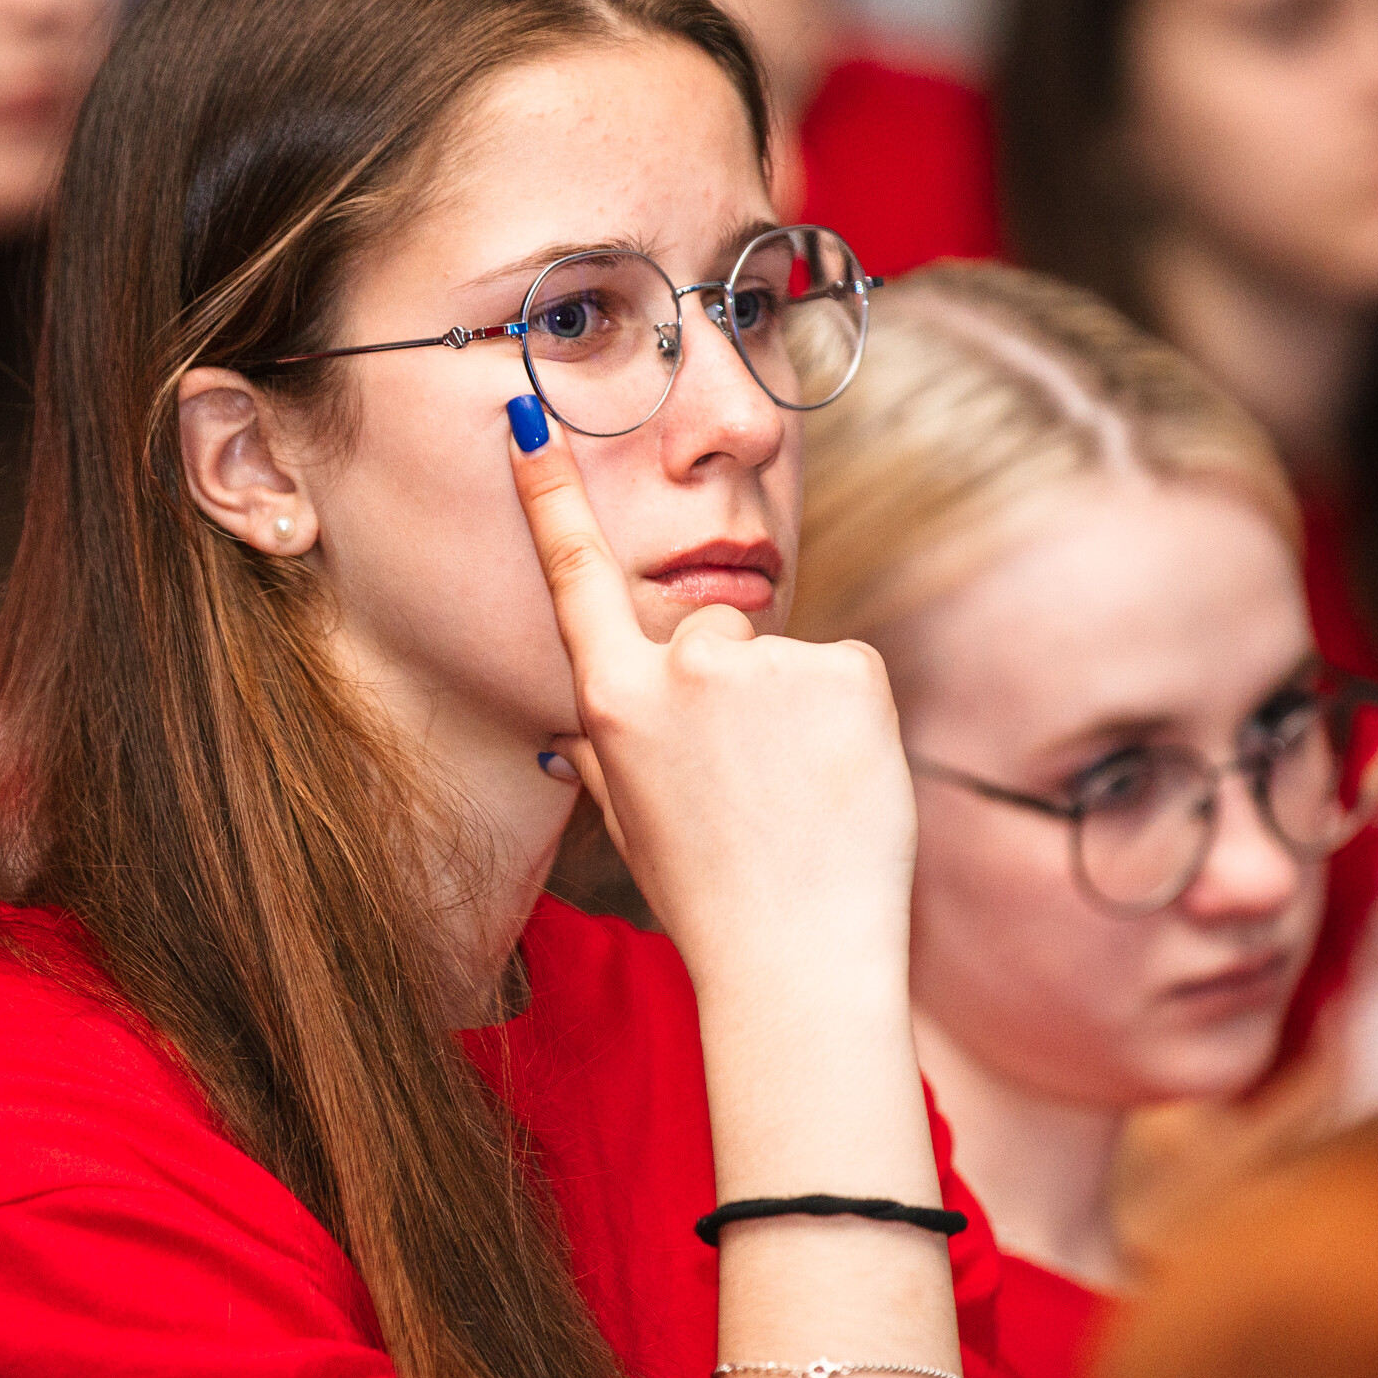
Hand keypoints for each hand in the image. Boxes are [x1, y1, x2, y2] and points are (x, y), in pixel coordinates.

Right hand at [505, 402, 915, 1005]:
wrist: (797, 958)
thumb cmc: (710, 899)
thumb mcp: (631, 819)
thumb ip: (611, 749)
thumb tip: (587, 723)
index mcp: (613, 705)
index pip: (574, 578)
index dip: (549, 496)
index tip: (530, 419)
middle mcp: (678, 669)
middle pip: (706, 631)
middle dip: (731, 688)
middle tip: (752, 785)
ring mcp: (761, 664)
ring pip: (780, 660)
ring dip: (794, 711)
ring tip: (797, 798)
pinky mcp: (843, 668)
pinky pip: (843, 673)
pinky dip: (848, 721)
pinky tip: (838, 783)